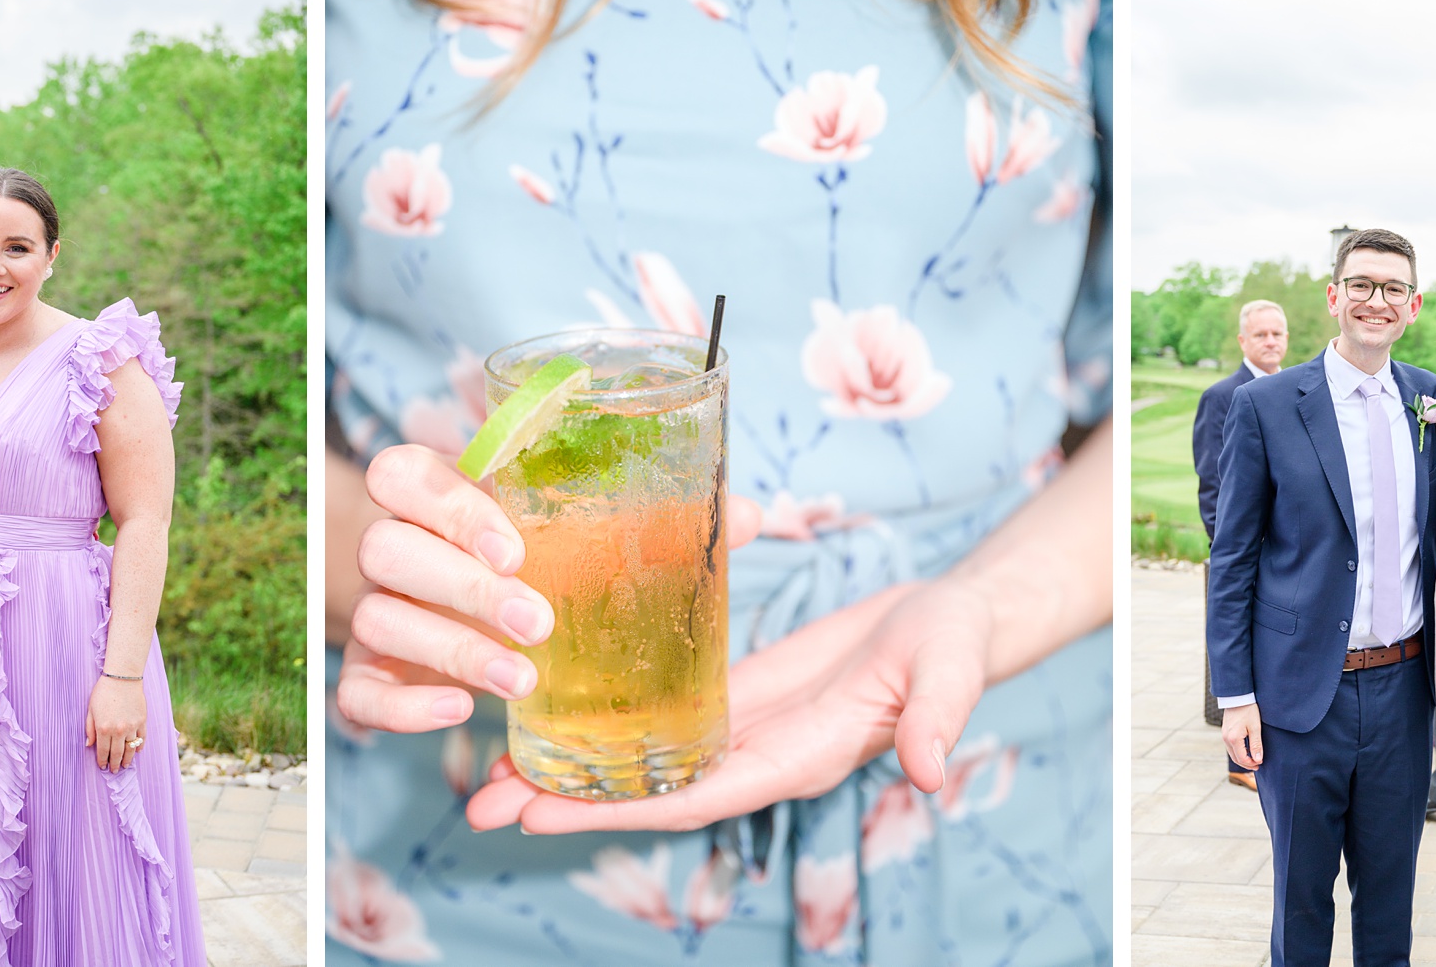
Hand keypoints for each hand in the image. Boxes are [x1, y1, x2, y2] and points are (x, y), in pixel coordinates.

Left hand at [88, 676, 148, 770]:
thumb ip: (90, 729)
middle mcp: (118, 730)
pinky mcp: (142, 721)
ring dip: (128, 759)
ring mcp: (132, 726)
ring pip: (130, 749)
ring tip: (126, 765)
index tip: (102, 766)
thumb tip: (89, 745)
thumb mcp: (90, 710)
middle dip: (115, 764)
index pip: (103, 751)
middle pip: (117, 753)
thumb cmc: (103, 692)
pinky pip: (142, 738)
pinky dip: (140, 746)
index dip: (102, 761)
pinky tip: (137, 751)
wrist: (122, 678)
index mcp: (103, 728)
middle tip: (114, 770)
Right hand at [337, 444, 761, 733]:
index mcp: (436, 494)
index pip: (402, 473)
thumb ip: (654, 516)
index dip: (446, 504)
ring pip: (378, 620)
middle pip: (387, 548)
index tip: (515, 543)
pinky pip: (360, 692)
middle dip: (463, 586)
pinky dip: (404, 707)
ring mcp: (379, 614)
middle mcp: (396, 548)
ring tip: (525, 679)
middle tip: (538, 621)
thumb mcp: (581, 527)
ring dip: (452, 650)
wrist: (464, 610)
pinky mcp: (372, 678)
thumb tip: (745, 516)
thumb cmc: (536, 556)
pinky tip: (460, 715)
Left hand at [465, 574, 994, 833]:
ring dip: (573, 768)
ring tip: (491, 771)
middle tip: (480, 804)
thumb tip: (933, 770)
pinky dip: (609, 725)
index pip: (694, 796)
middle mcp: (758, 755)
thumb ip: (939, 718)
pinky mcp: (737, 694)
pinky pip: (662, 719)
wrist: (955, 621)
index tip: (543, 815)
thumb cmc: (953, 642)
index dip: (619, 811)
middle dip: (568, 800)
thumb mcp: (948, 671)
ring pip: (646, 760)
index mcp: (798, 758)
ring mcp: (744, 729)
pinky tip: (559, 716)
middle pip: (649, 791)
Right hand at [1221, 703, 1262, 770]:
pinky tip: (1247, 750)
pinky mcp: (1225, 732)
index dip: (1252, 764)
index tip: (1261, 763)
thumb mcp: (1255, 728)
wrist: (1238, 696)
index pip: (1242, 758)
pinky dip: (1238, 752)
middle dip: (1246, 764)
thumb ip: (1256, 745)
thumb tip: (1257, 760)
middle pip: (1235, 758)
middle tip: (1258, 765)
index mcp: (1233, 739)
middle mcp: (1226, 739)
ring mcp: (1224, 735)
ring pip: (1232, 753)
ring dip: (1242, 759)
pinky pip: (1231, 747)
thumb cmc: (1248, 710)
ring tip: (1253, 759)